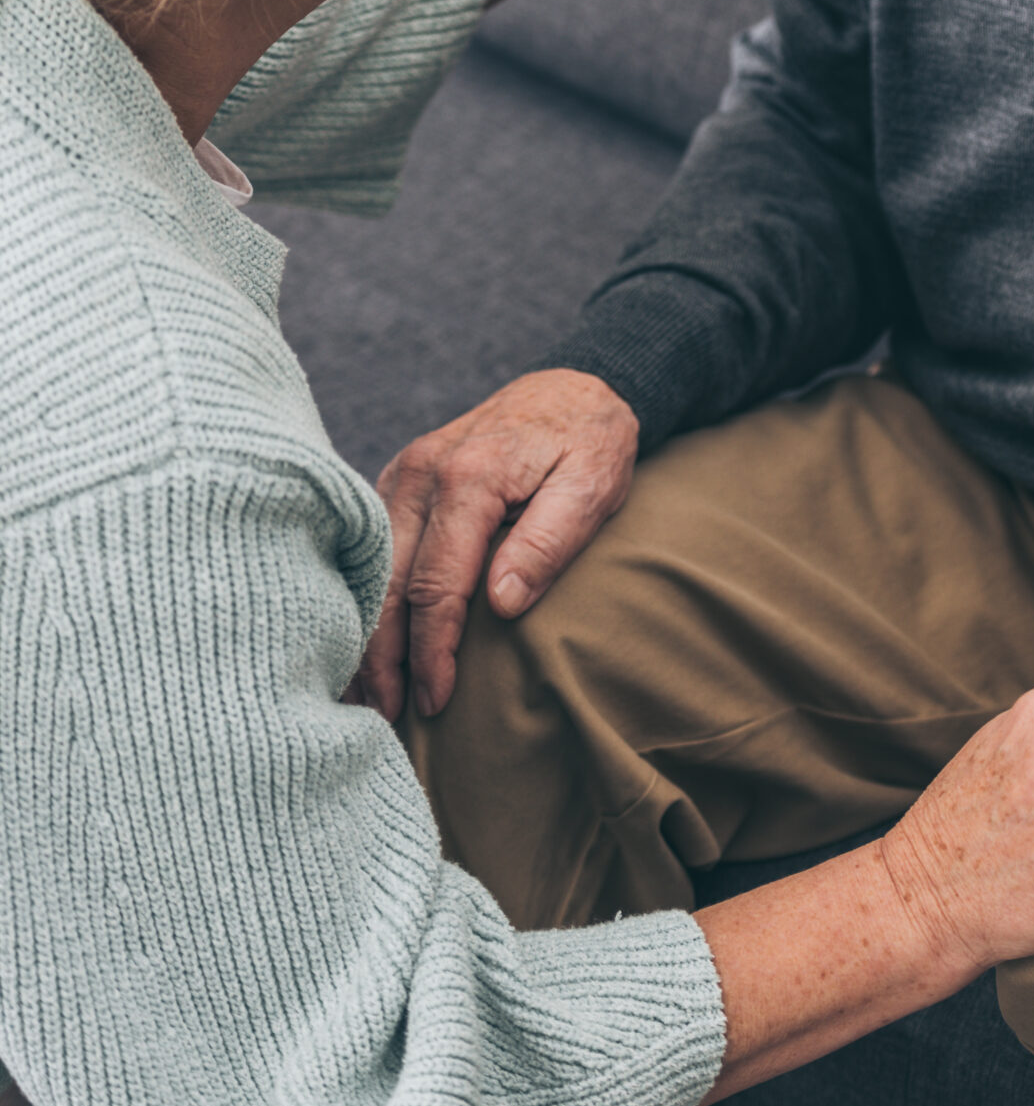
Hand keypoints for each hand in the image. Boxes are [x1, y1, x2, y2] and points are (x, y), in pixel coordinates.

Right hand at [360, 370, 638, 721]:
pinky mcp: (398, 480)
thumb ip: (548, 542)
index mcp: (468, 478)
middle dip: (383, 657)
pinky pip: (373, 548)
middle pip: (387, 583)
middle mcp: (421, 473)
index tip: (437, 699)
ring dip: (368, 634)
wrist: (570, 388)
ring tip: (369, 695)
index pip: (436, 584)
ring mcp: (402, 473)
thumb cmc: (590, 442)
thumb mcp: (592, 487)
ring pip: (370, 569)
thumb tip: (502, 603)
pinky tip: (371, 640)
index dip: (432, 649)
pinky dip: (369, 597)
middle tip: (387, 717)